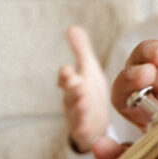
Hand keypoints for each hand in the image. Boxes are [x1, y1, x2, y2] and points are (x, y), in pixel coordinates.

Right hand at [57, 25, 109, 152]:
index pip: (67, 78)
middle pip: (71, 93)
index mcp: (74, 84)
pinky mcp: (86, 131)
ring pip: (77, 111)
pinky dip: (84, 129)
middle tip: (75, 83)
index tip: (66, 69)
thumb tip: (72, 27)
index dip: (66, 75)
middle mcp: (74, 99)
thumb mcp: (86, 69)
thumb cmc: (88, 92)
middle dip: (72, 88)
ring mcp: (79, 116)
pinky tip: (88, 128)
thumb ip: (80, 50)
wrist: (91, 122)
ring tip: (83, 102)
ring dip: (79, 107)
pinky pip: (84, 130)